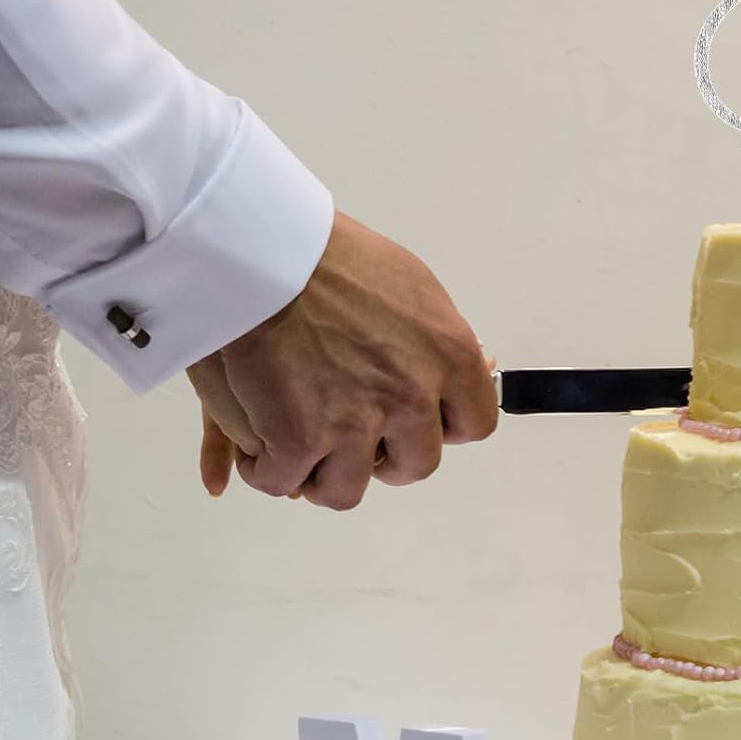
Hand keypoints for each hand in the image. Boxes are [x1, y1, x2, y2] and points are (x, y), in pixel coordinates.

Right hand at [187, 211, 496, 508]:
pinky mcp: (298, 439)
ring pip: (346, 490)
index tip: (414, 420)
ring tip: (300, 450)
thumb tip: (481, 364)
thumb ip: (440, 341)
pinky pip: (283, 482)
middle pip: (414, 465)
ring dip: (322, 475)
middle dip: (382, 459)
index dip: (441, 428)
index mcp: (450, 356)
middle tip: (351, 436)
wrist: (259, 249)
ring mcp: (355, 423)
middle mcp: (411, 396)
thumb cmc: (330, 257)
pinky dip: (266, 471)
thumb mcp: (413, 288)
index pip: (474, 424)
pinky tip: (259, 448)